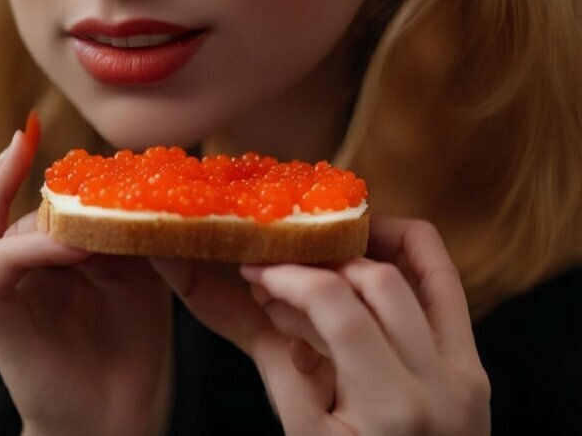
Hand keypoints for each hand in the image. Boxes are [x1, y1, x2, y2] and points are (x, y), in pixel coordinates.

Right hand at [0, 127, 171, 435]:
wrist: (117, 410)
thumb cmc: (129, 339)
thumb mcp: (137, 270)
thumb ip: (122, 227)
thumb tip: (125, 180)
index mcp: (47, 249)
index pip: (38, 196)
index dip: (30, 161)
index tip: (33, 122)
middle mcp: (18, 260)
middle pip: (21, 203)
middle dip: (58, 187)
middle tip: (96, 174)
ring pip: (0, 224)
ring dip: (48, 217)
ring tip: (90, 212)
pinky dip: (30, 247)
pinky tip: (69, 246)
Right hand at [152, 217, 490, 434]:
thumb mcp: (300, 426)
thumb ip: (262, 349)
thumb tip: (197, 285)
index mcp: (391, 406)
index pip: (337, 306)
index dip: (287, 275)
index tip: (253, 268)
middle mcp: (441, 380)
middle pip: (378, 279)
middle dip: (320, 262)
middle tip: (282, 270)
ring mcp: (467, 369)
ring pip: (423, 267)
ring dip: (365, 251)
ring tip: (321, 259)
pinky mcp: (474, 361)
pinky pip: (446, 287)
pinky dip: (407, 257)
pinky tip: (367, 252)